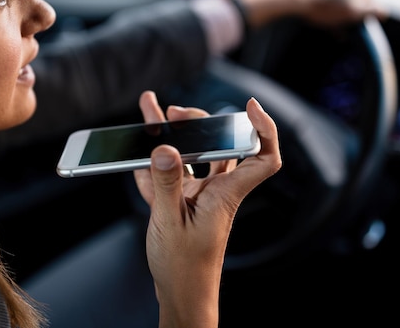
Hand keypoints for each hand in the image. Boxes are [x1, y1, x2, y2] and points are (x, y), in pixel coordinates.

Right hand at [134, 90, 280, 326]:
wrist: (181, 294)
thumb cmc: (184, 267)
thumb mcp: (170, 222)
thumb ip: (167, 184)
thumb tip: (164, 148)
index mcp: (225, 194)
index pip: (261, 158)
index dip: (263, 129)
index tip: (249, 106)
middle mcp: (216, 191)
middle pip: (217, 146)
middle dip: (198, 123)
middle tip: (174, 115)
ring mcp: (198, 197)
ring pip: (191, 157)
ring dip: (172, 137)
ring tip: (151, 113)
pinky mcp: (181, 204)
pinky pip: (169, 176)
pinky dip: (153, 166)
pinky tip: (136, 157)